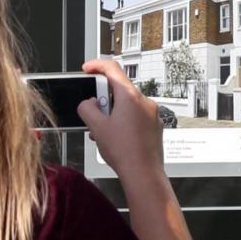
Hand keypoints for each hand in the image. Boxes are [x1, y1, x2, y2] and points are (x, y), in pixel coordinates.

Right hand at [76, 59, 166, 182]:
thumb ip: (87, 108)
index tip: (87, 69)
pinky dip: (122, 120)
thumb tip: (88, 103)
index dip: (96, 65)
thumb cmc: (124, 152)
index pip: (112, 69)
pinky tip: (115, 137)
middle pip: (119, 89)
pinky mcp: (154, 125)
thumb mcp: (96, 127)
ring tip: (103, 131)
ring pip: (126, 104)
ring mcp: (151, 114)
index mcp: (130, 97)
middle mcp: (144, 102)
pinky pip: (135, 115)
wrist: (143, 174)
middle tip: (93, 112)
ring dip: (112, 112)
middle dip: (102, 98)